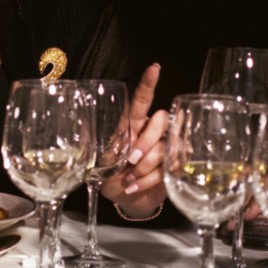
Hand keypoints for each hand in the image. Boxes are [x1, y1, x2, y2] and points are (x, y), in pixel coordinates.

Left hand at [102, 62, 167, 219]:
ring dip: (144, 168)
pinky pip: (166, 169)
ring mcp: (165, 148)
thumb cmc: (112, 175)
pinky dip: (148, 181)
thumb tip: (94, 136)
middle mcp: (151, 131)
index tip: (154, 68)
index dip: (148, 84)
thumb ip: (105, 149)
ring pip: (163, 148)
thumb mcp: (102, 161)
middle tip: (131, 161)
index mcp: (133, 123)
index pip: (142, 100)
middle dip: (146, 142)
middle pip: (160, 121)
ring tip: (129, 179)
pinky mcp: (173, 166)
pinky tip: (135, 186)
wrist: (125, 199)